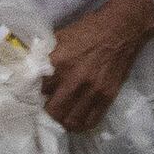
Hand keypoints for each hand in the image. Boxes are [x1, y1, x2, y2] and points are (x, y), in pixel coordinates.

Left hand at [41, 0, 153, 134]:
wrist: (122, 28)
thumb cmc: (90, 29)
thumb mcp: (62, 36)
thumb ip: (47, 54)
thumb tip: (32, 67)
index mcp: (59, 62)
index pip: (39, 89)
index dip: (36, 93)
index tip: (37, 95)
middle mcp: (74, 79)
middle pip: (53, 110)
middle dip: (48, 111)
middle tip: (47, 108)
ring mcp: (93, 90)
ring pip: (71, 120)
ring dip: (63, 121)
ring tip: (61, 117)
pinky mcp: (108, 96)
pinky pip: (91, 120)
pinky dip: (81, 125)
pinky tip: (77, 121)